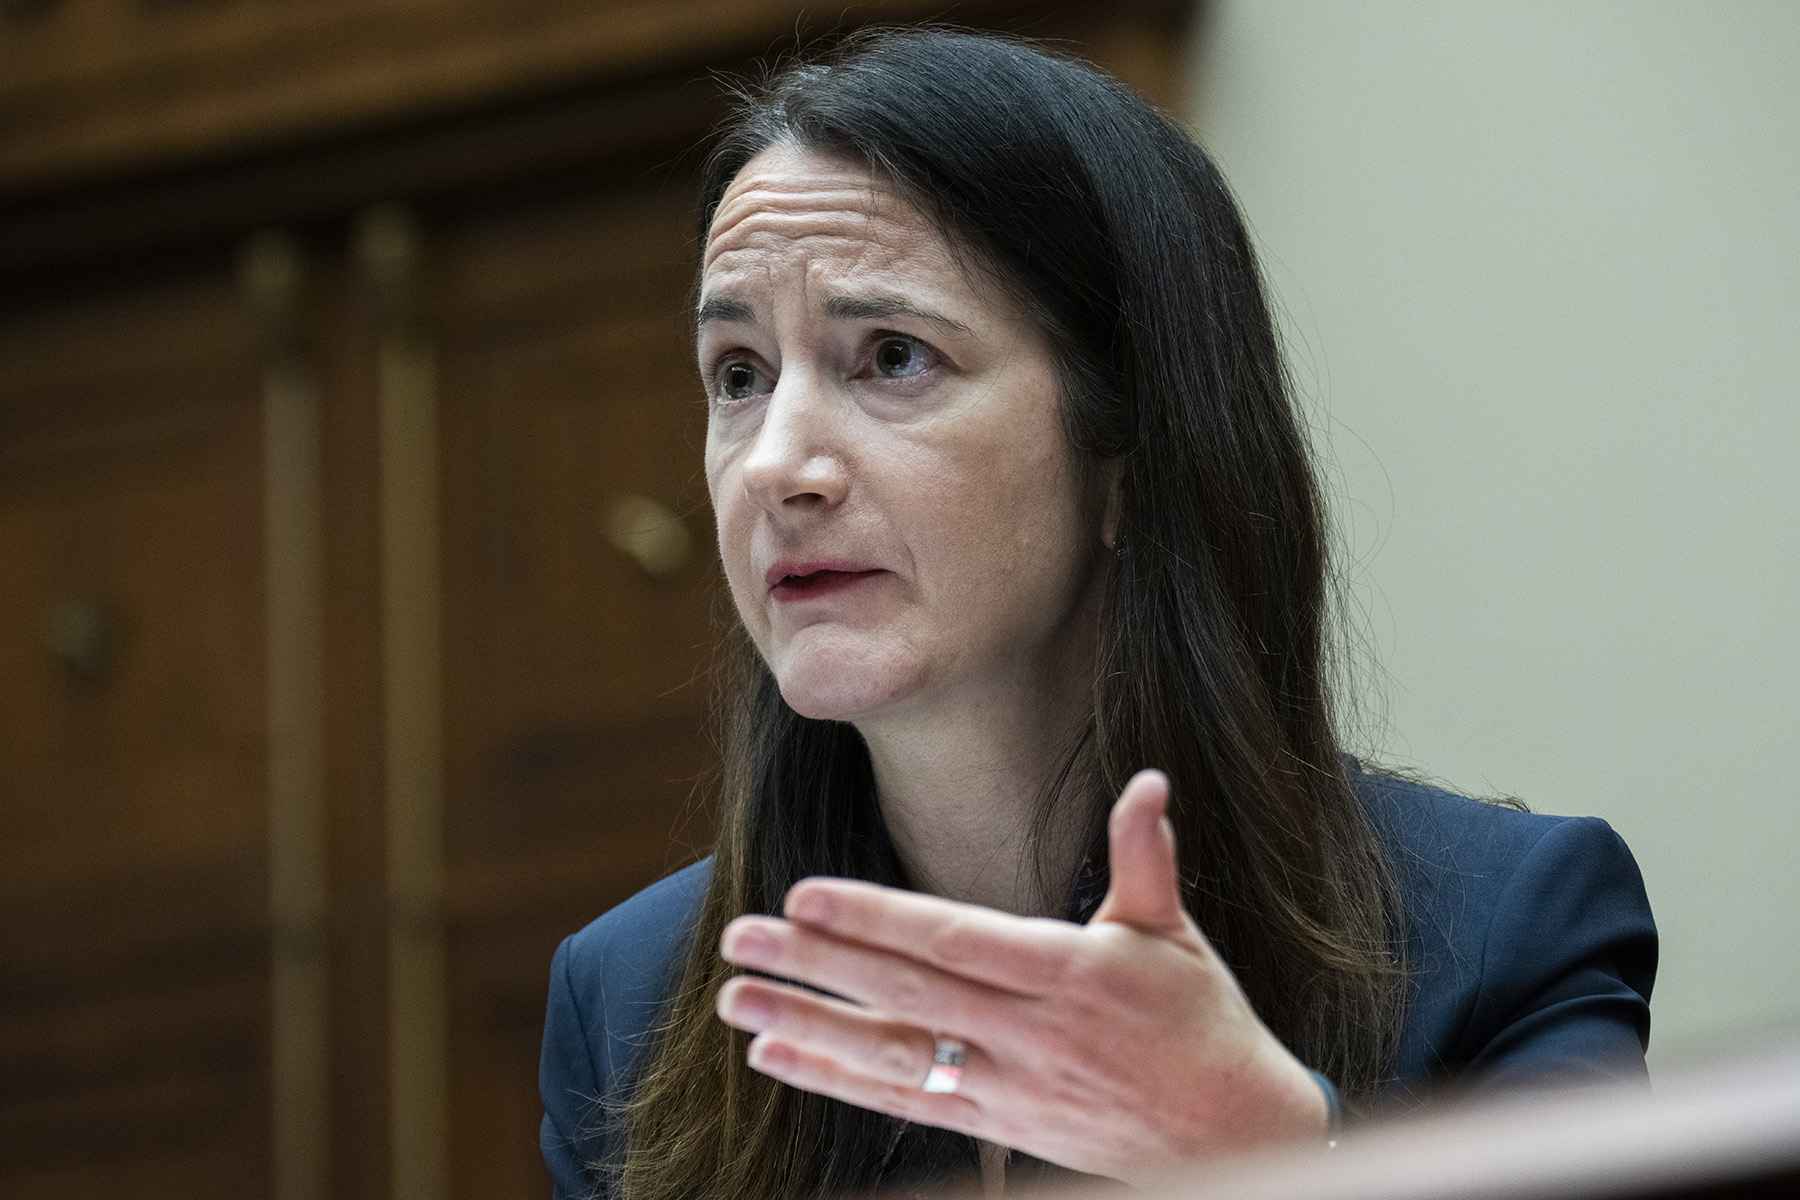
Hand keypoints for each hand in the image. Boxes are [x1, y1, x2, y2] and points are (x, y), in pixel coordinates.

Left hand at [714, 770, 1328, 1184]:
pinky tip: (779, 1057)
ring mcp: (1011, 1088)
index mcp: (1073, 973)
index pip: (958, 939)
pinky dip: (839, 1083)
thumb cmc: (1202, 1024)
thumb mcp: (1175, 934)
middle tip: (740, 940)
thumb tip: (1149, 782)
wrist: (1236, 1138)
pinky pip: (908, 1105)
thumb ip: (1145, 857)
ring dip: (809, 1030)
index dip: (878, 920)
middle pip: (908, 997)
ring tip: (735, 1003)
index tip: (806, 896)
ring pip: (895, 1057)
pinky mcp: (998, 1126)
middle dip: (817, 967)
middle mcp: (1034, 1034)